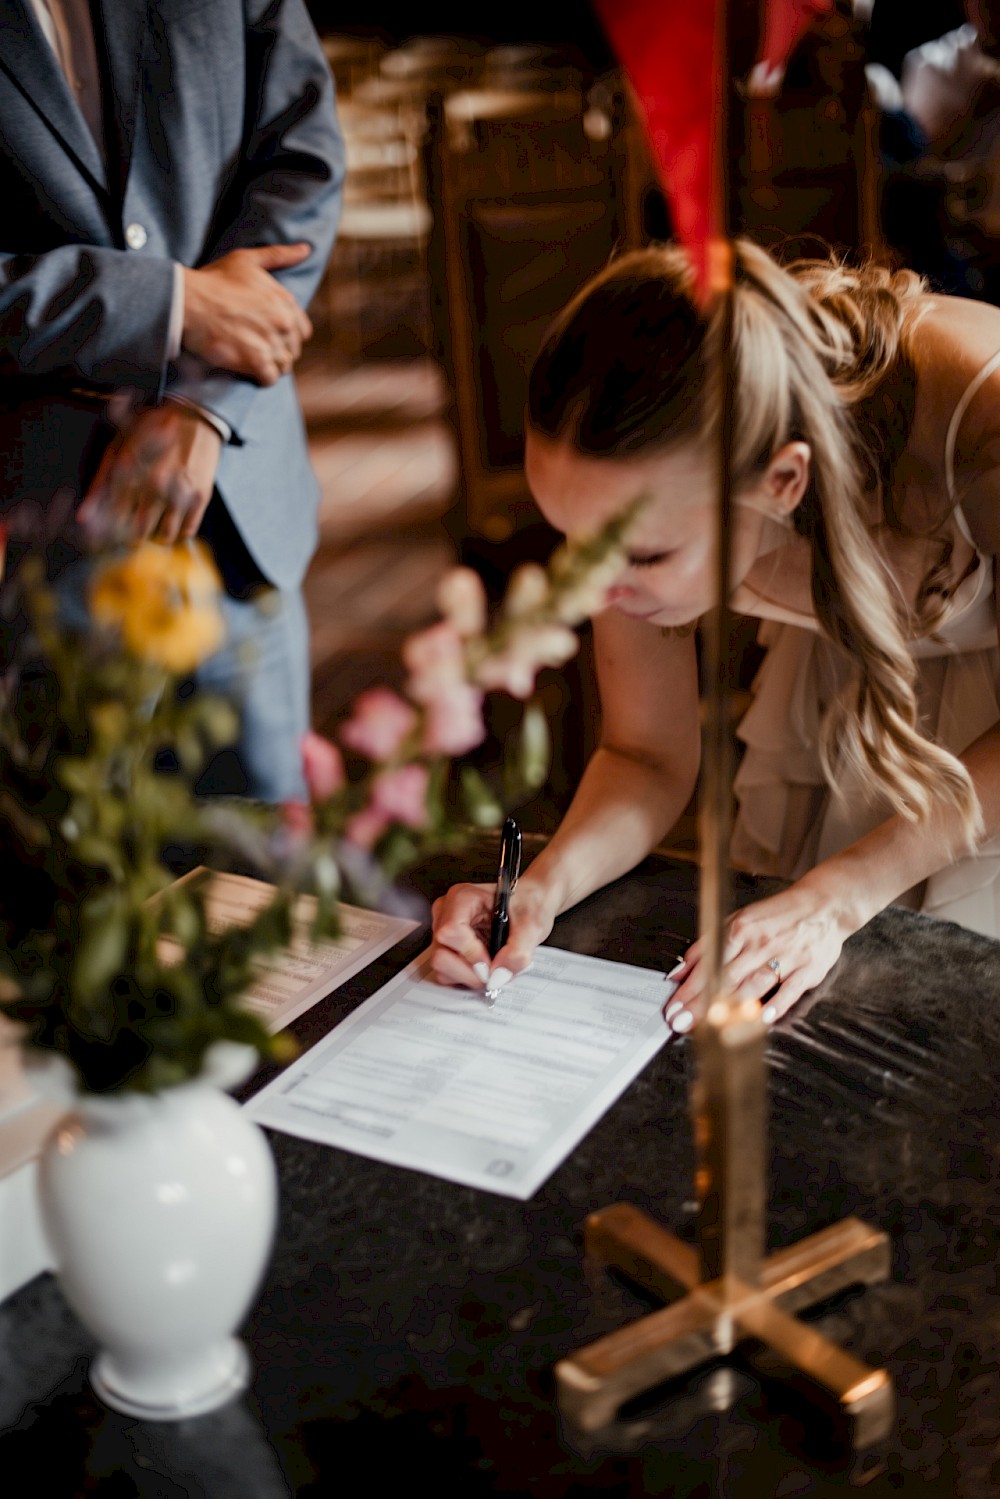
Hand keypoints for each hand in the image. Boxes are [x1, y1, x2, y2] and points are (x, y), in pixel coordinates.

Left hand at [78, 404, 221, 544]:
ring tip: (157, 521)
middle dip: (135, 536)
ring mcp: (178, 494)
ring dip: (158, 534)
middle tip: (136, 527)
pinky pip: (187, 531)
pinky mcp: (199, 498)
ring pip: (165, 536)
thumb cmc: (152, 427)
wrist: (194, 416)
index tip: (114, 534)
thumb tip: (83, 517)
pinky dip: (180, 530)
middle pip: (139, 535)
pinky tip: (175, 517)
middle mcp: (153, 487)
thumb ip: (100, 483)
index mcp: (129, 475)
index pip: (114, 522)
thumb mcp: (118, 447)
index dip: (112, 534)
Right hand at [181, 244, 313, 385]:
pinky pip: (270, 378)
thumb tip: (306, 249)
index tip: (271, 336)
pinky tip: (250, 372)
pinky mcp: (256, 361)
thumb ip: (279, 255)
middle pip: (293, 350)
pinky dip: (262, 378)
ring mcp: (271, 343)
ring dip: (271, 366)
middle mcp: (283, 323)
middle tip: (258, 350)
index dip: (288, 336)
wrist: (188, 301)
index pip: (302, 331)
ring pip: (284, 366)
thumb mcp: (247, 259)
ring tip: (254, 361)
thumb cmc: (214, 279)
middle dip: (279, 351)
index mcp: (285, 301)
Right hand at [428, 877, 555, 989]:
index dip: (471, 955)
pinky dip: (466, 977)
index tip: (492, 964)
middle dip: (470, 972)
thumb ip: (518, 952)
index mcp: (462, 898)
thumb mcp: (532, 925)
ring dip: (468, 976)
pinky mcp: (448, 947)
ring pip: (441, 967)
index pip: (450, 932)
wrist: (531, 904)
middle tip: (495, 973)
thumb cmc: (528, 904)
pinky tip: (485, 967)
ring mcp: (445, 931)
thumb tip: (499, 975)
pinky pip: (447, 972)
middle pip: (441, 954)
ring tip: (493, 967)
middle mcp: (447, 913)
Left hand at [666, 876, 855, 1032]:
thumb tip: (681, 969)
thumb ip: (709, 944)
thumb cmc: (779, 916)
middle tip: (682, 1022)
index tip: (674, 1007)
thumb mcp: (739, 920)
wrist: (824, 905)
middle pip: (725, 978)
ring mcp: (786, 957)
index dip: (689, 988)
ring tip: (711, 1027)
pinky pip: (790, 990)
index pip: (708, 963)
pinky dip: (776, 1005)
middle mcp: (760, 944)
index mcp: (740, 930)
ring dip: (731, 1008)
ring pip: (754, 985)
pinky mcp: (808, 969)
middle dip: (701, 1003)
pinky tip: (762, 1019)